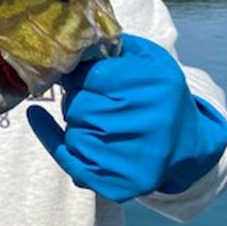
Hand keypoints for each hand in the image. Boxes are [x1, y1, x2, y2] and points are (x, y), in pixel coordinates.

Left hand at [27, 34, 226, 201]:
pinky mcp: (123, 184)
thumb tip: (70, 41)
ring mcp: (137, 158)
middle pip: (80, 107)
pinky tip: (39, 118)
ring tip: (94, 119)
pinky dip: (53, 140)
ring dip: (75, 123)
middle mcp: (150, 123)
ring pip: (75, 134)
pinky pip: (70, 160)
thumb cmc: (159, 96)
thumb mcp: (147, 60)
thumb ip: (112, 46)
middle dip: (76, 100)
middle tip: (87, 98)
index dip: (77, 75)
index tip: (76, 75)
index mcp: (156, 85)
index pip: (91, 76)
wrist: (187, 145)